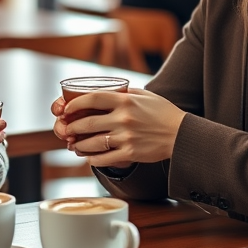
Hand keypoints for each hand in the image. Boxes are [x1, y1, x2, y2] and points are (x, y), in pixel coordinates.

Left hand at [54, 88, 186, 168]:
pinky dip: (92, 159)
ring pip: (93, 143)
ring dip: (79, 145)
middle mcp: (123, 118)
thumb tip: (106, 89)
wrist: (181, 134)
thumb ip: (124, 92)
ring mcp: (126, 137)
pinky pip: (104, 158)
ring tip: (74, 145)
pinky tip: (88, 157)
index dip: (74, 104)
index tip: (66, 108)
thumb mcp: (144, 95)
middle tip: (66, 129)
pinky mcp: (130, 153)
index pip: (92, 98)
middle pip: (87, 123)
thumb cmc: (162, 112)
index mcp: (125, 100)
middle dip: (71, 127)